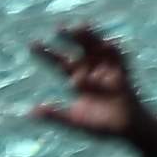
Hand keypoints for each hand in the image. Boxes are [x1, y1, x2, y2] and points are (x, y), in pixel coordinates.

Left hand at [33, 22, 156, 152]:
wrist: (125, 130)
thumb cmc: (100, 126)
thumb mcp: (74, 120)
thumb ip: (55, 115)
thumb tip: (31, 111)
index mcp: (77, 79)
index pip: (60, 63)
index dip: (47, 54)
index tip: (33, 44)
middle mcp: (92, 70)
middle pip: (79, 49)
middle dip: (70, 38)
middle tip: (59, 28)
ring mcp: (108, 70)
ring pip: (98, 48)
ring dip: (91, 37)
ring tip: (81, 26)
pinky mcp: (123, 74)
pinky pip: (120, 59)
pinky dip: (115, 51)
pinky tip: (109, 43)